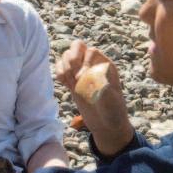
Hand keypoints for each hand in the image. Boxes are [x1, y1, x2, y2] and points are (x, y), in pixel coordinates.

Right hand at [55, 39, 133, 154]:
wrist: (107, 126)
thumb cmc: (113, 113)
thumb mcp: (112, 102)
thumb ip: (103, 88)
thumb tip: (92, 77)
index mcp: (105, 66)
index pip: (91, 51)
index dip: (84, 61)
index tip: (82, 78)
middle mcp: (93, 65)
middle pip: (77, 46)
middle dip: (71, 58)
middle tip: (73, 76)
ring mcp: (82, 72)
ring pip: (67, 56)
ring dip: (64, 67)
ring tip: (70, 82)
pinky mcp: (73, 81)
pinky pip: (60, 68)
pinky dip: (59, 74)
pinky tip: (65, 85)